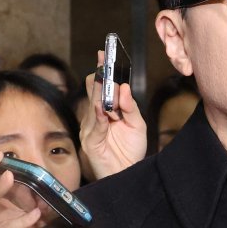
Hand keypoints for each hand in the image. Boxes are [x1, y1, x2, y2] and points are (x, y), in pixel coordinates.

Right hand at [81, 50, 147, 179]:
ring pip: (93, 104)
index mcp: (106, 111)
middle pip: (94, 91)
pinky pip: (95, 125)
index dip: (102, 71)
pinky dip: (99, 116)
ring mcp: (90, 128)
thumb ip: (130, 107)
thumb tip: (124, 87)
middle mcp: (95, 117)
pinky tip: (103, 107)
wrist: (129, 173)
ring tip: (105, 77)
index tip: (105, 55)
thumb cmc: (131, 151)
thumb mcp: (136, 125)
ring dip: (101, 92)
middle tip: (103, 60)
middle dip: (99, 75)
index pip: (101, 87)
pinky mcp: (90, 141)